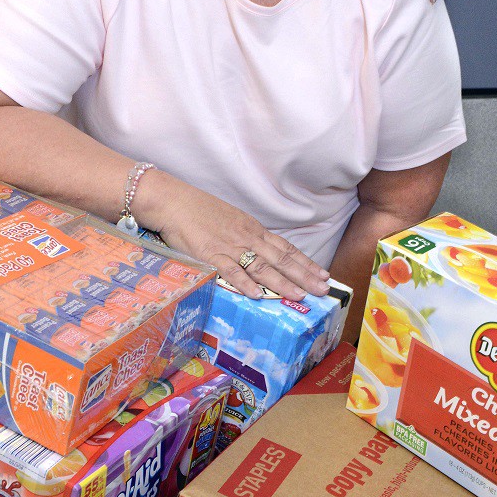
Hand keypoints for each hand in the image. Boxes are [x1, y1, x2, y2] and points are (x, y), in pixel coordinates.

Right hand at [141, 174, 330, 300]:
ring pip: (262, 266)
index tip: (323, 274)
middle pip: (281, 259)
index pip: (285, 248)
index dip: (305, 262)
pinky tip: (258, 294)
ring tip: (300, 295)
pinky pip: (230, 271)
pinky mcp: (210, 254)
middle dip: (304, 275)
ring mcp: (230, 246)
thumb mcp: (230, 220)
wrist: (173, 201)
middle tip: (323, 290)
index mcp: (252, 229)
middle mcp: (247, 237)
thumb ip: (244, 236)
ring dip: (282, 282)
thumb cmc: (198, 210)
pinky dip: (245, 283)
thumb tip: (258, 252)